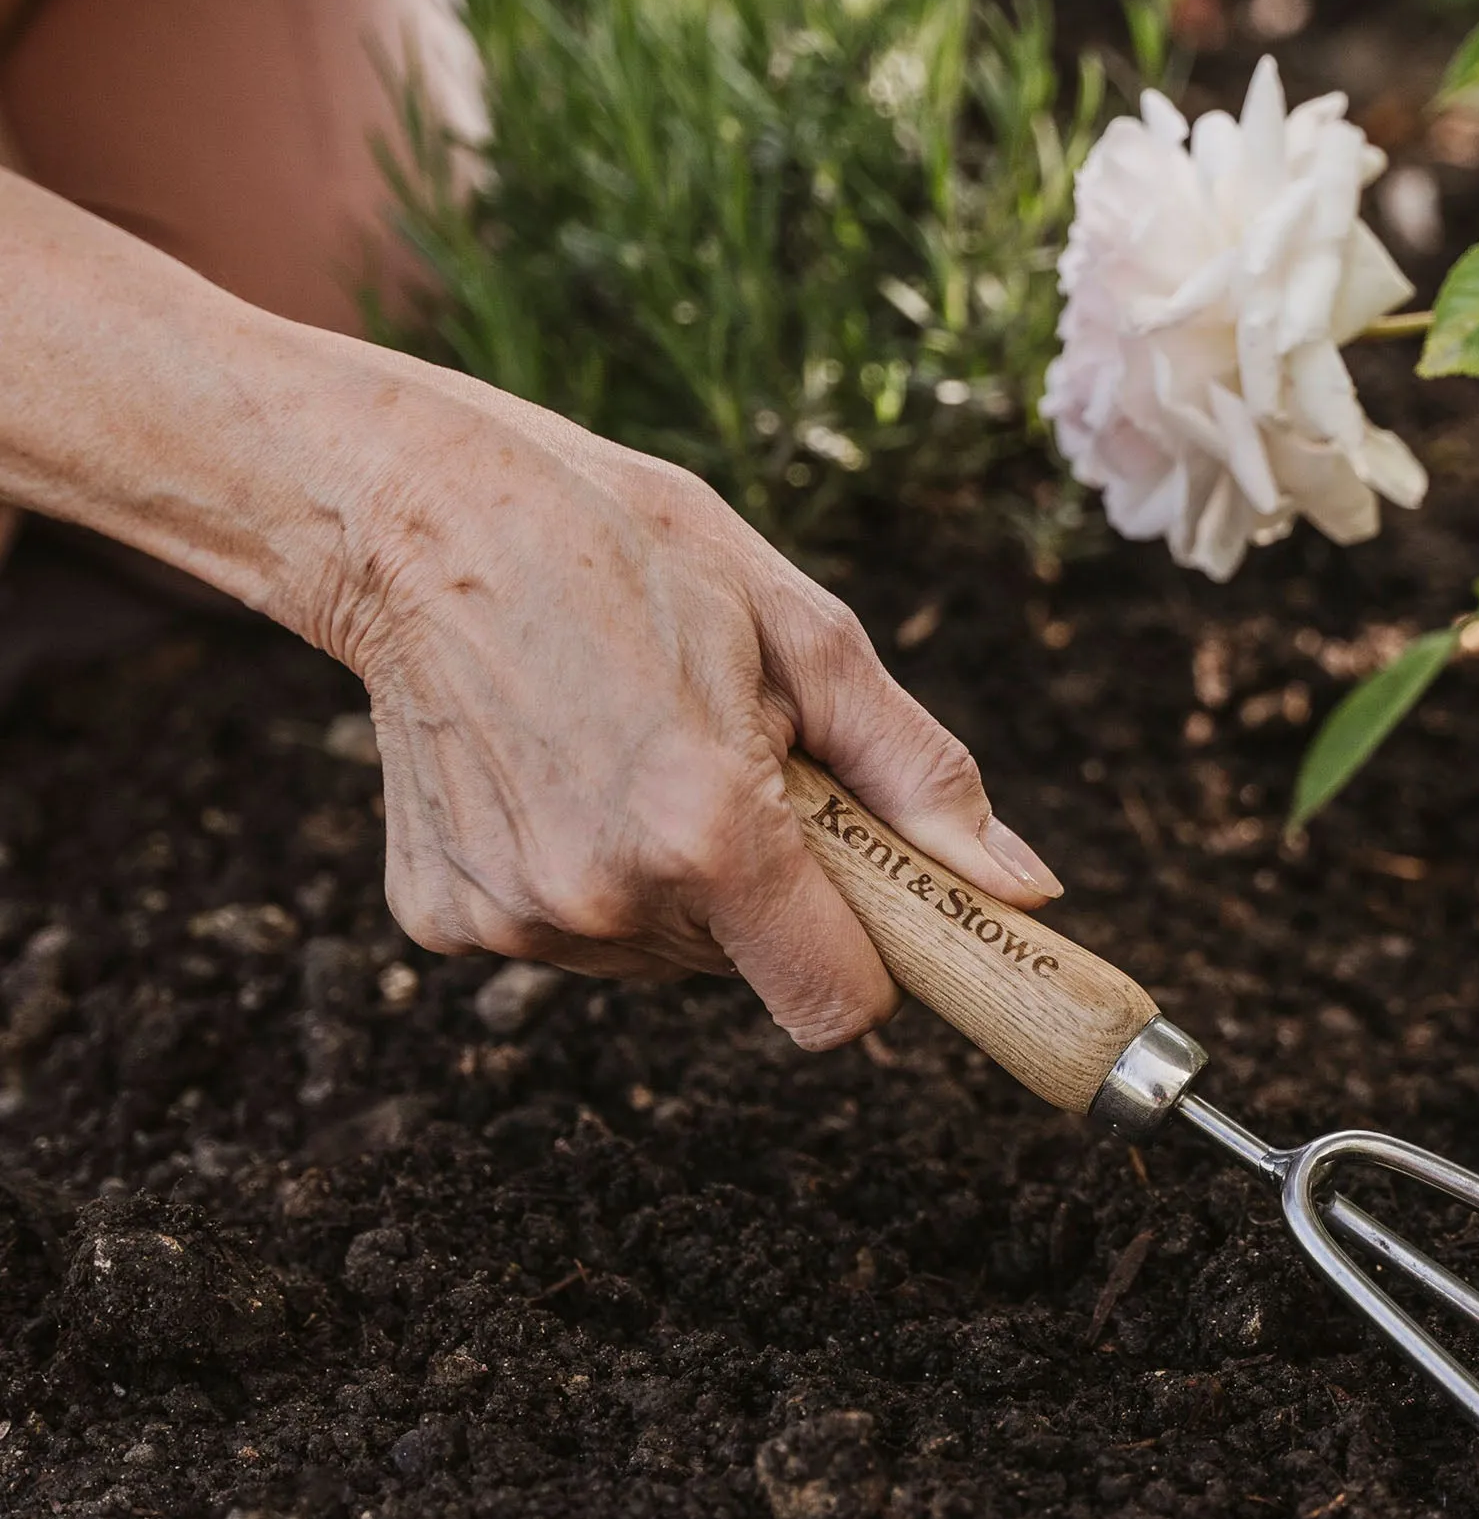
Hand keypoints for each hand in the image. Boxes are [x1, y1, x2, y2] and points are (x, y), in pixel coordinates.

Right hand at [327, 369, 1061, 1048]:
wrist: (416, 512)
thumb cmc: (625, 545)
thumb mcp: (801, 631)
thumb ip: (919, 775)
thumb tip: (1023, 889)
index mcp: (705, 830)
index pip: (838, 1006)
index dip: (872, 961)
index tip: (864, 891)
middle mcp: (601, 897)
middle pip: (752, 971)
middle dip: (769, 889)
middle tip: (726, 762)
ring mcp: (513, 919)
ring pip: (662, 954)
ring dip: (676, 881)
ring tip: (632, 751)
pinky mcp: (444, 920)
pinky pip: (567, 936)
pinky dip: (586, 874)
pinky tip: (556, 772)